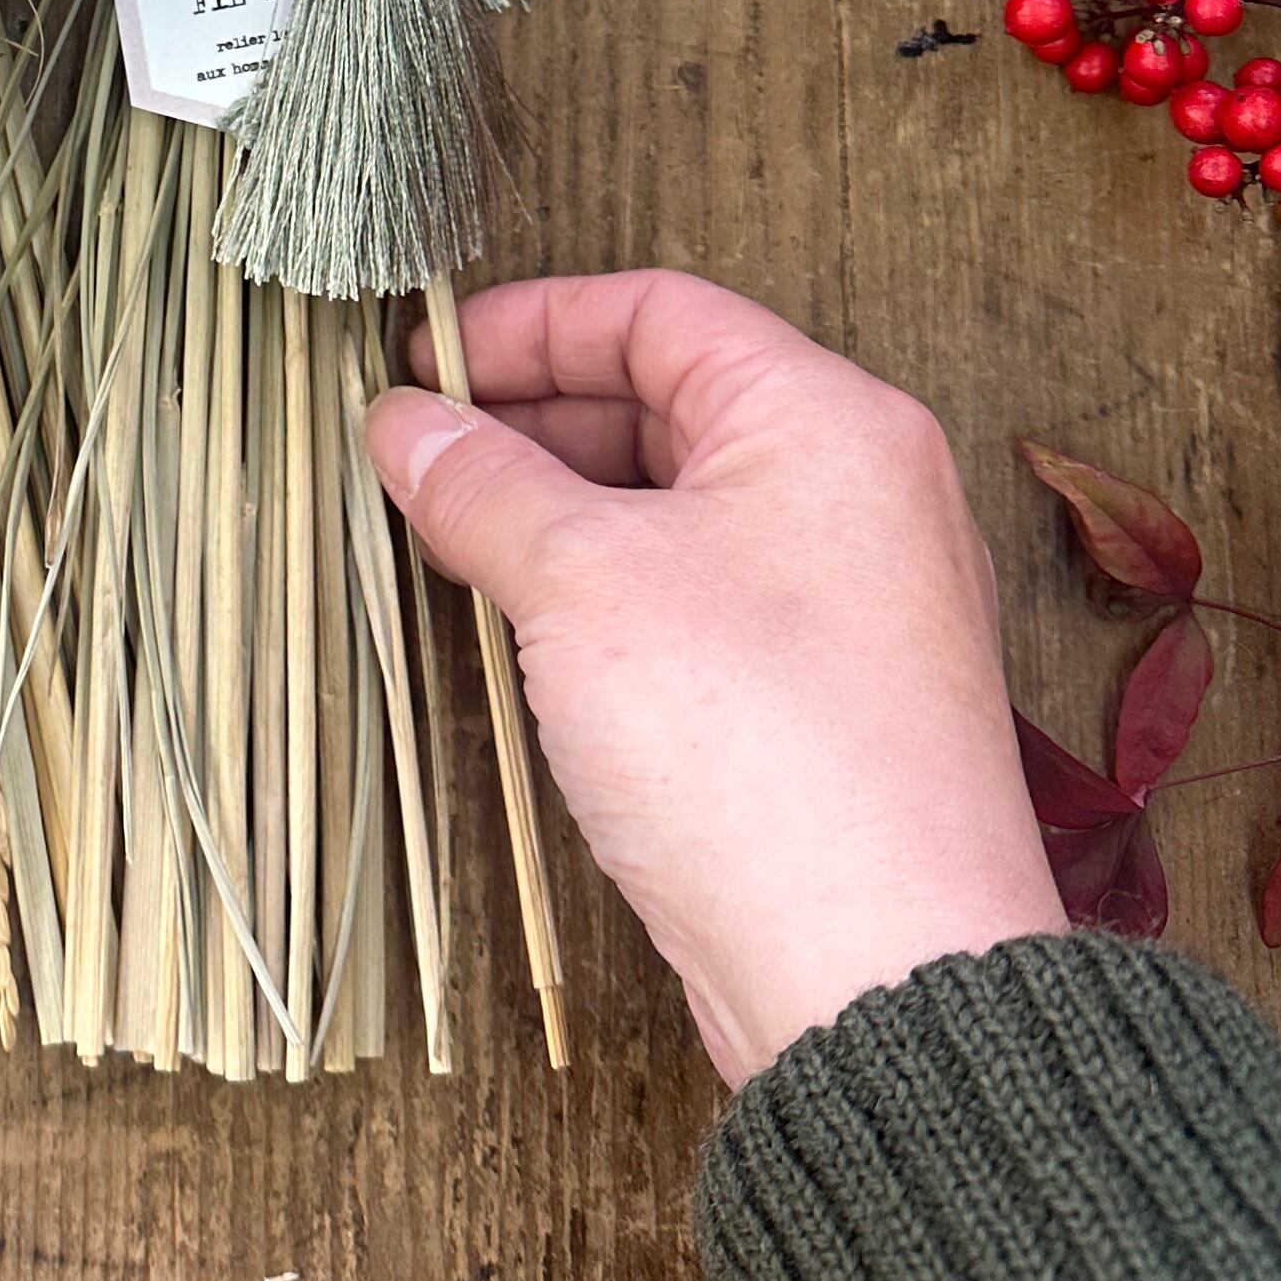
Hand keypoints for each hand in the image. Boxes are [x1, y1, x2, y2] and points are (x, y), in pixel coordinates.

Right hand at [365, 270, 1064, 1085]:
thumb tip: (404, 425)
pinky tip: (524, 631)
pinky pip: (699, 600)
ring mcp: (850, 602)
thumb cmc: (755, 747)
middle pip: (668, 405)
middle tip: (412, 459)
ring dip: (559, 515)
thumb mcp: (582, 584)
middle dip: (529, 423)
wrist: (877, 967)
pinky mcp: (826, 699)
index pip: (658, 312)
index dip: (525, 325)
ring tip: (448, 542)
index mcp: (828, 420)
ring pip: (677, 511)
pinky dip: (607, 595)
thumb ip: (484, 485)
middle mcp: (859, 493)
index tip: (419, 365)